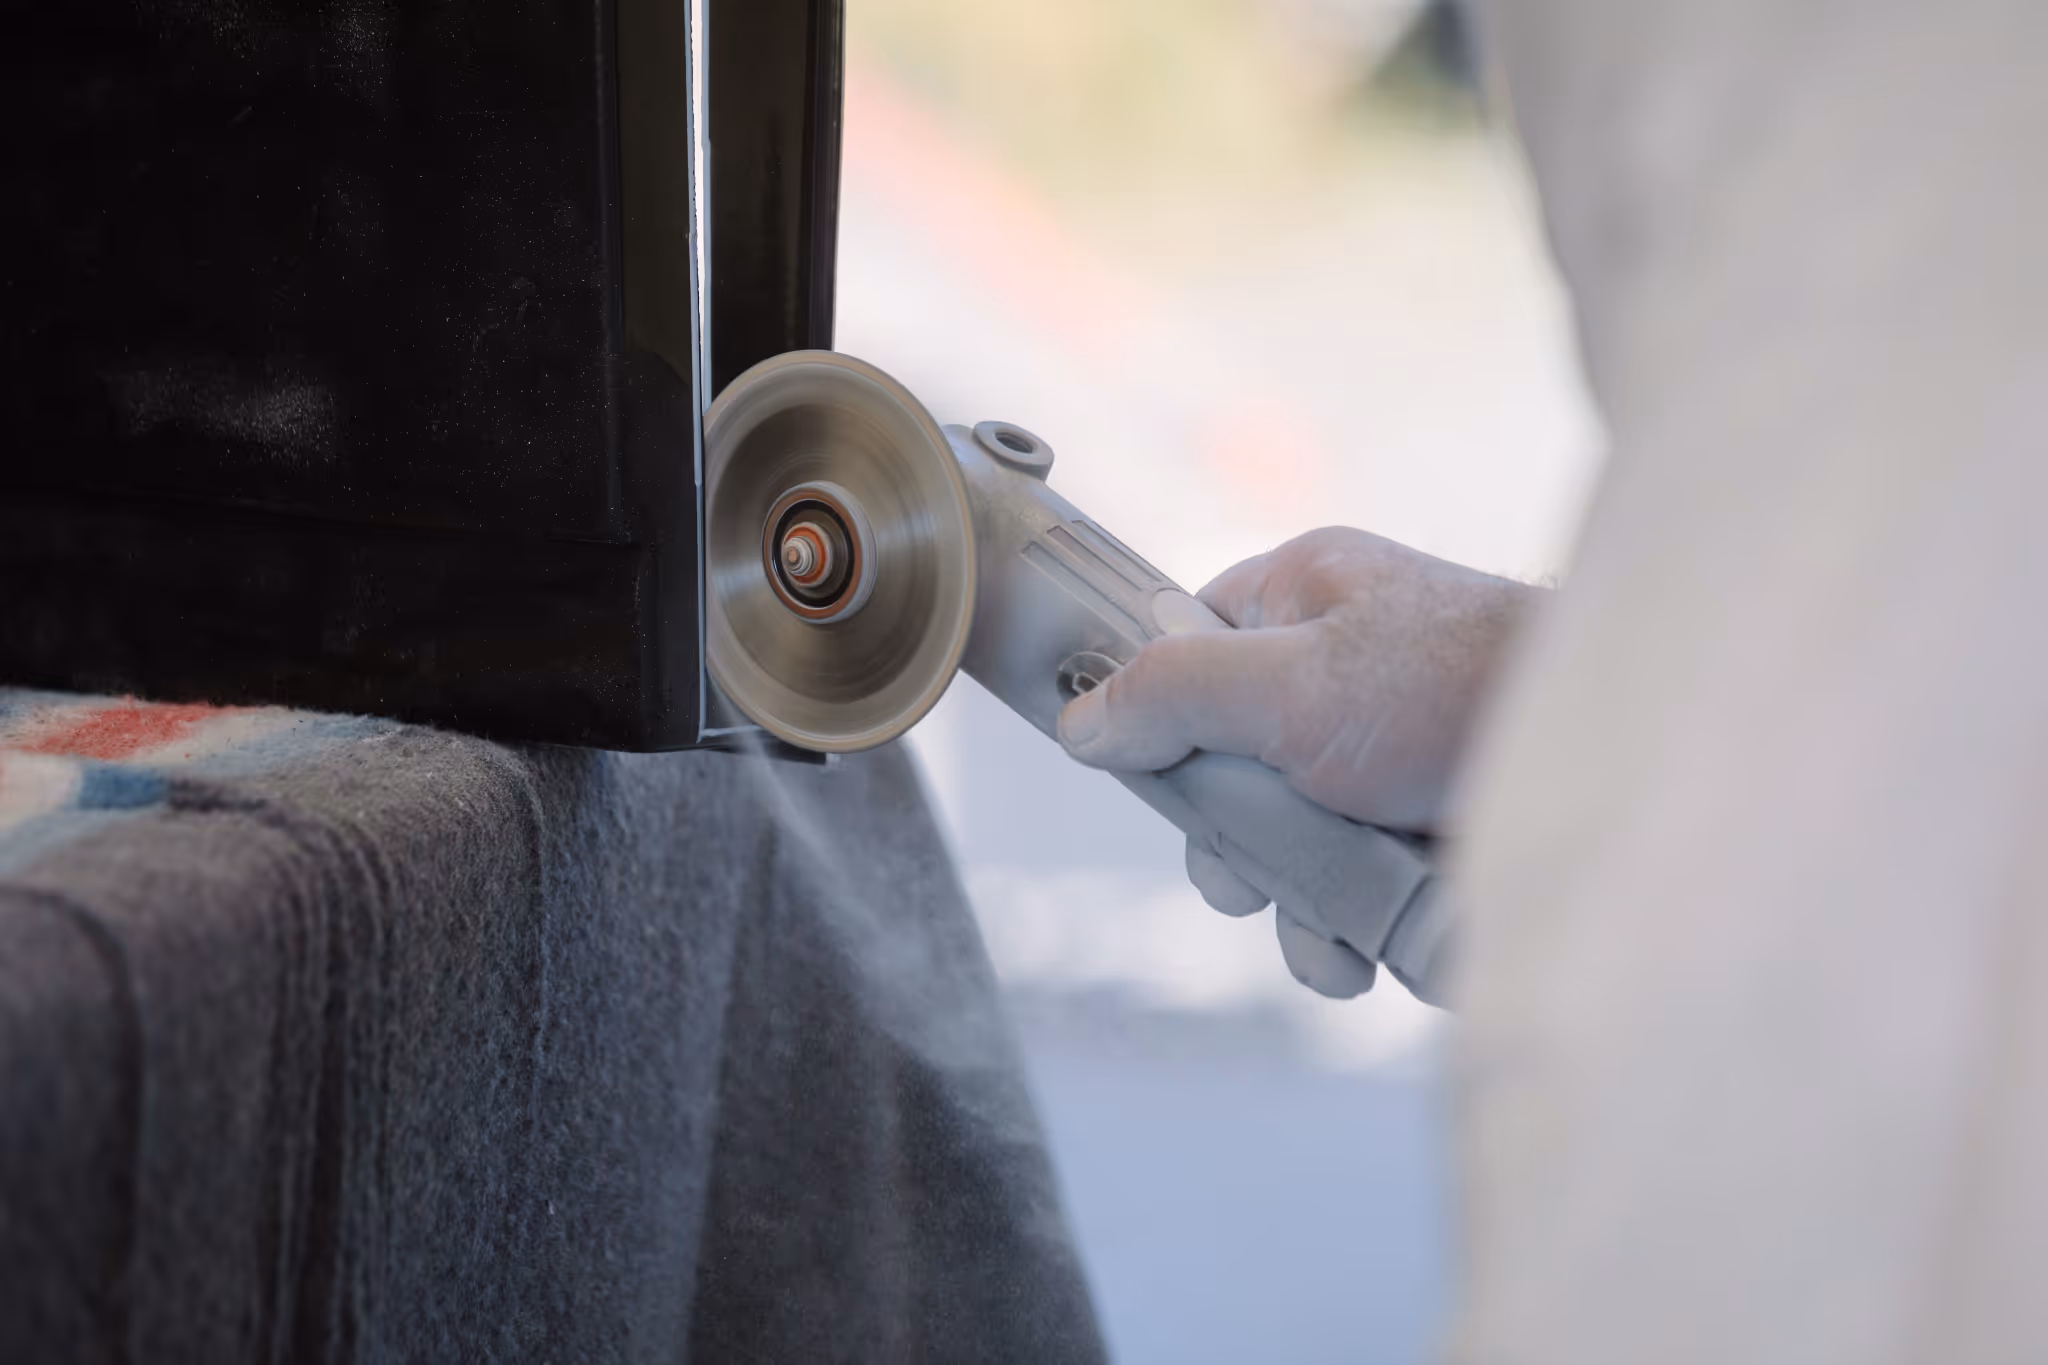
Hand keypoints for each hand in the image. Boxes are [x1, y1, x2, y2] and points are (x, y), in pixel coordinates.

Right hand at [1056, 527, 1533, 992]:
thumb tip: (1078, 722)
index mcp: (1304, 600)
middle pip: (1232, 774)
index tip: (1161, 786)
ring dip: (1305, 911)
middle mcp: (1343, 674)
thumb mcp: (1290, 682)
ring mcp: (1390, 757)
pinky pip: (1366, 888)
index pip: (1187, 652)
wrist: (1629, 755)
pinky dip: (1371, 926)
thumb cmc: (1459, 685)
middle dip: (1240, 849)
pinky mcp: (1432, 830)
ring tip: (1339, 944)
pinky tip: (1392, 943)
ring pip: (1297, 850)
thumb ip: (1174, 693)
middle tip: (1253, 877)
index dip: (1162, 724)